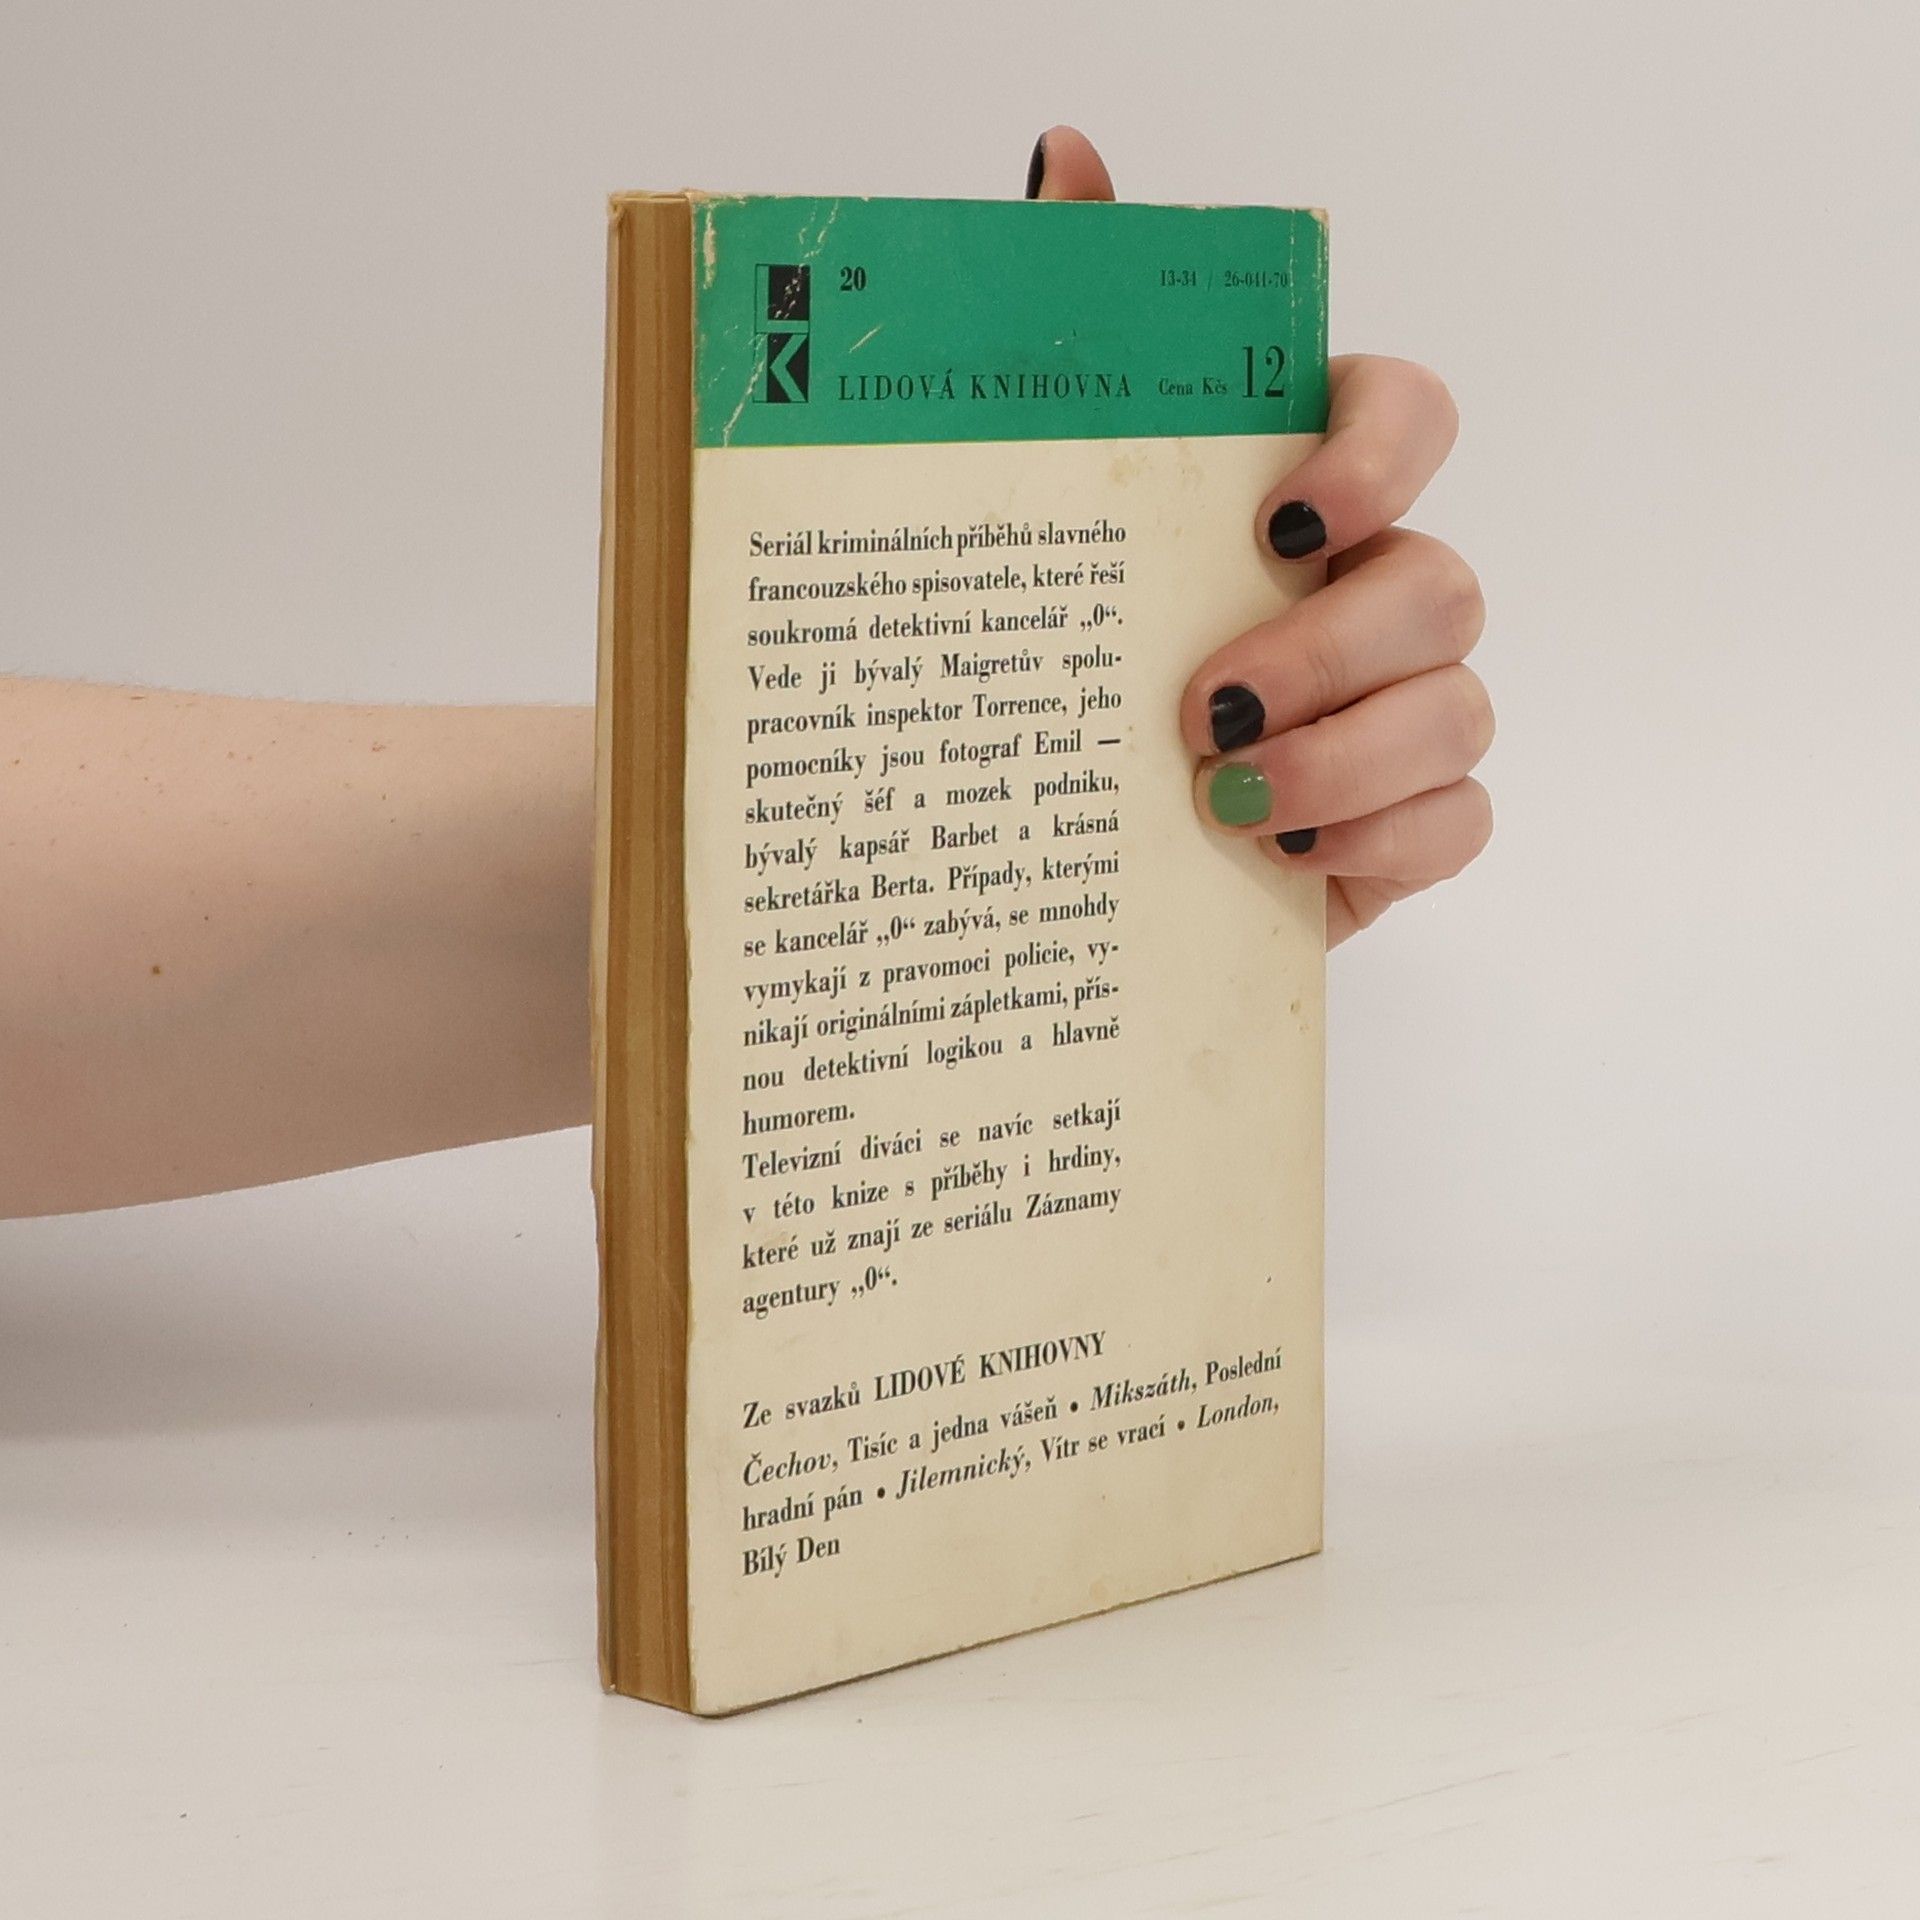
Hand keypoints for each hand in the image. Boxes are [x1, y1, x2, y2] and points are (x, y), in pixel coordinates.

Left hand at [1030, 126, 1492, 946]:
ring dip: (1351, 758)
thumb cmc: (1075, 643)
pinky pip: (1460, 821)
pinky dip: (1387, 841)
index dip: (1375, 457)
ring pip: (1462, 708)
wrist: (1058, 826)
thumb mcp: (1042, 485)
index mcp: (1300, 496)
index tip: (1283, 520)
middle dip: (1332, 651)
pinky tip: (1290, 857)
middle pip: (1442, 583)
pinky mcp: (1400, 820)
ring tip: (1227, 802)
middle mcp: (1370, 587)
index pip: (1405, 416)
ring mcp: (1397, 707)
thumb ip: (1069, 320)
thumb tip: (1065, 159)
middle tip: (1204, 708)